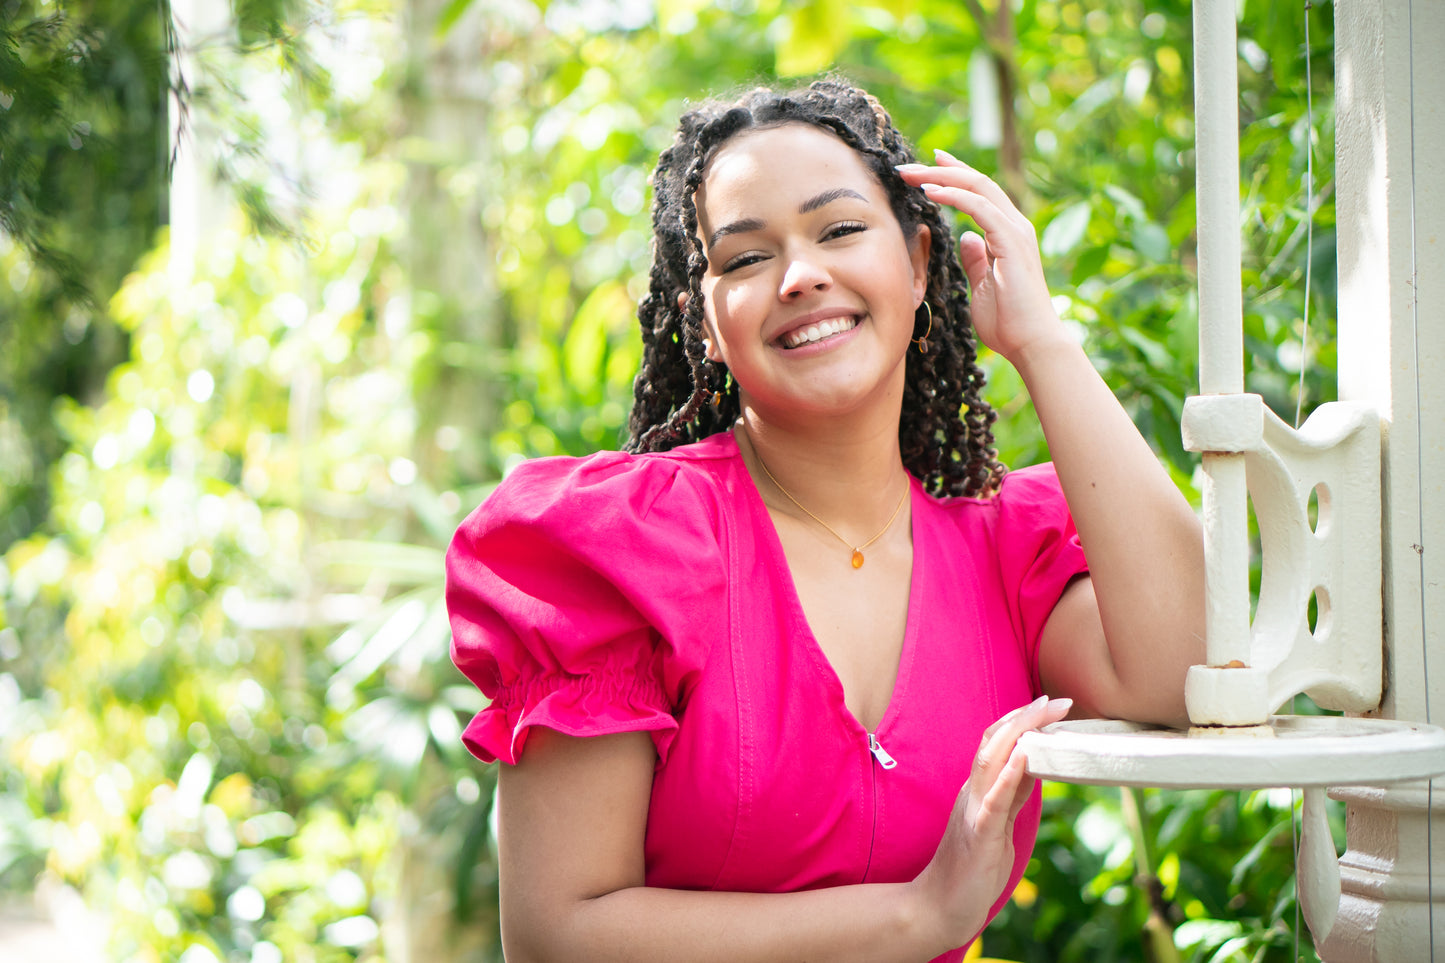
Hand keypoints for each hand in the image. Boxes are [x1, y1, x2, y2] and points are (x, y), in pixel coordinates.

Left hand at [896, 151, 1064, 365]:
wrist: (1032, 344)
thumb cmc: (1009, 322)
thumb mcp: (982, 285)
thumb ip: (976, 259)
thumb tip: (966, 237)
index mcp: (1007, 234)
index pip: (978, 193)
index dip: (952, 176)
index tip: (926, 168)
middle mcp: (1014, 225)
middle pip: (976, 182)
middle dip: (940, 170)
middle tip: (907, 166)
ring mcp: (1015, 231)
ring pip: (977, 187)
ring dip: (941, 177)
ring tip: (911, 173)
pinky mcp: (1012, 242)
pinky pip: (980, 208)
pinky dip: (953, 196)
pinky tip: (930, 191)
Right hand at [908, 695, 1071, 951]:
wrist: (939, 908)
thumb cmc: (971, 868)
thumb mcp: (999, 822)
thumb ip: (1013, 793)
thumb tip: (1035, 763)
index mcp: (978, 790)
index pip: (998, 742)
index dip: (1023, 719)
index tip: (1051, 703)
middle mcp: (973, 793)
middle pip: (995, 742)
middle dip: (1026, 717)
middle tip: (1058, 701)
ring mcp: (973, 812)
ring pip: (991, 761)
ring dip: (1019, 733)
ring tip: (1043, 713)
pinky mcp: (978, 836)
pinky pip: (994, 802)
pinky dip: (1008, 776)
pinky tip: (1024, 757)